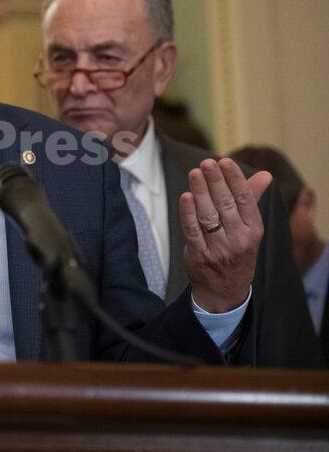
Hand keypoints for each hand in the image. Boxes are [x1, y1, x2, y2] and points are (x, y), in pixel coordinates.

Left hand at [179, 158, 269, 312]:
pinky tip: (186, 197)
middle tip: (207, 163)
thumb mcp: (249, 228)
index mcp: (253, 230)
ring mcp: (219, 248)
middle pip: (226, 205)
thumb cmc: (237, 250)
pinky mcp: (199, 254)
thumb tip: (265, 174)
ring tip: (195, 173)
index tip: (225, 161)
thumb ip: (252, 199)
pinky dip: (188, 213)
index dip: (235, 179)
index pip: (245, 200)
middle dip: (216, 182)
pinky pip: (193, 231)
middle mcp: (238, 239)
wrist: (225, 289)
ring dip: (201, 193)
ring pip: (208, 216)